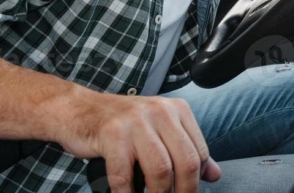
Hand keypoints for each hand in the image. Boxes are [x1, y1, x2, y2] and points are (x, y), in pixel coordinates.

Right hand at [59, 93, 220, 192]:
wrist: (78, 109)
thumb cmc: (122, 124)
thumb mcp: (159, 130)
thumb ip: (187, 150)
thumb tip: (215, 175)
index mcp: (177, 109)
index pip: (200, 153)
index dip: (196, 181)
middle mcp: (160, 111)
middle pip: (187, 162)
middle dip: (183, 192)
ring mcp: (136, 121)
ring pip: (161, 170)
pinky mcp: (112, 134)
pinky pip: (125, 175)